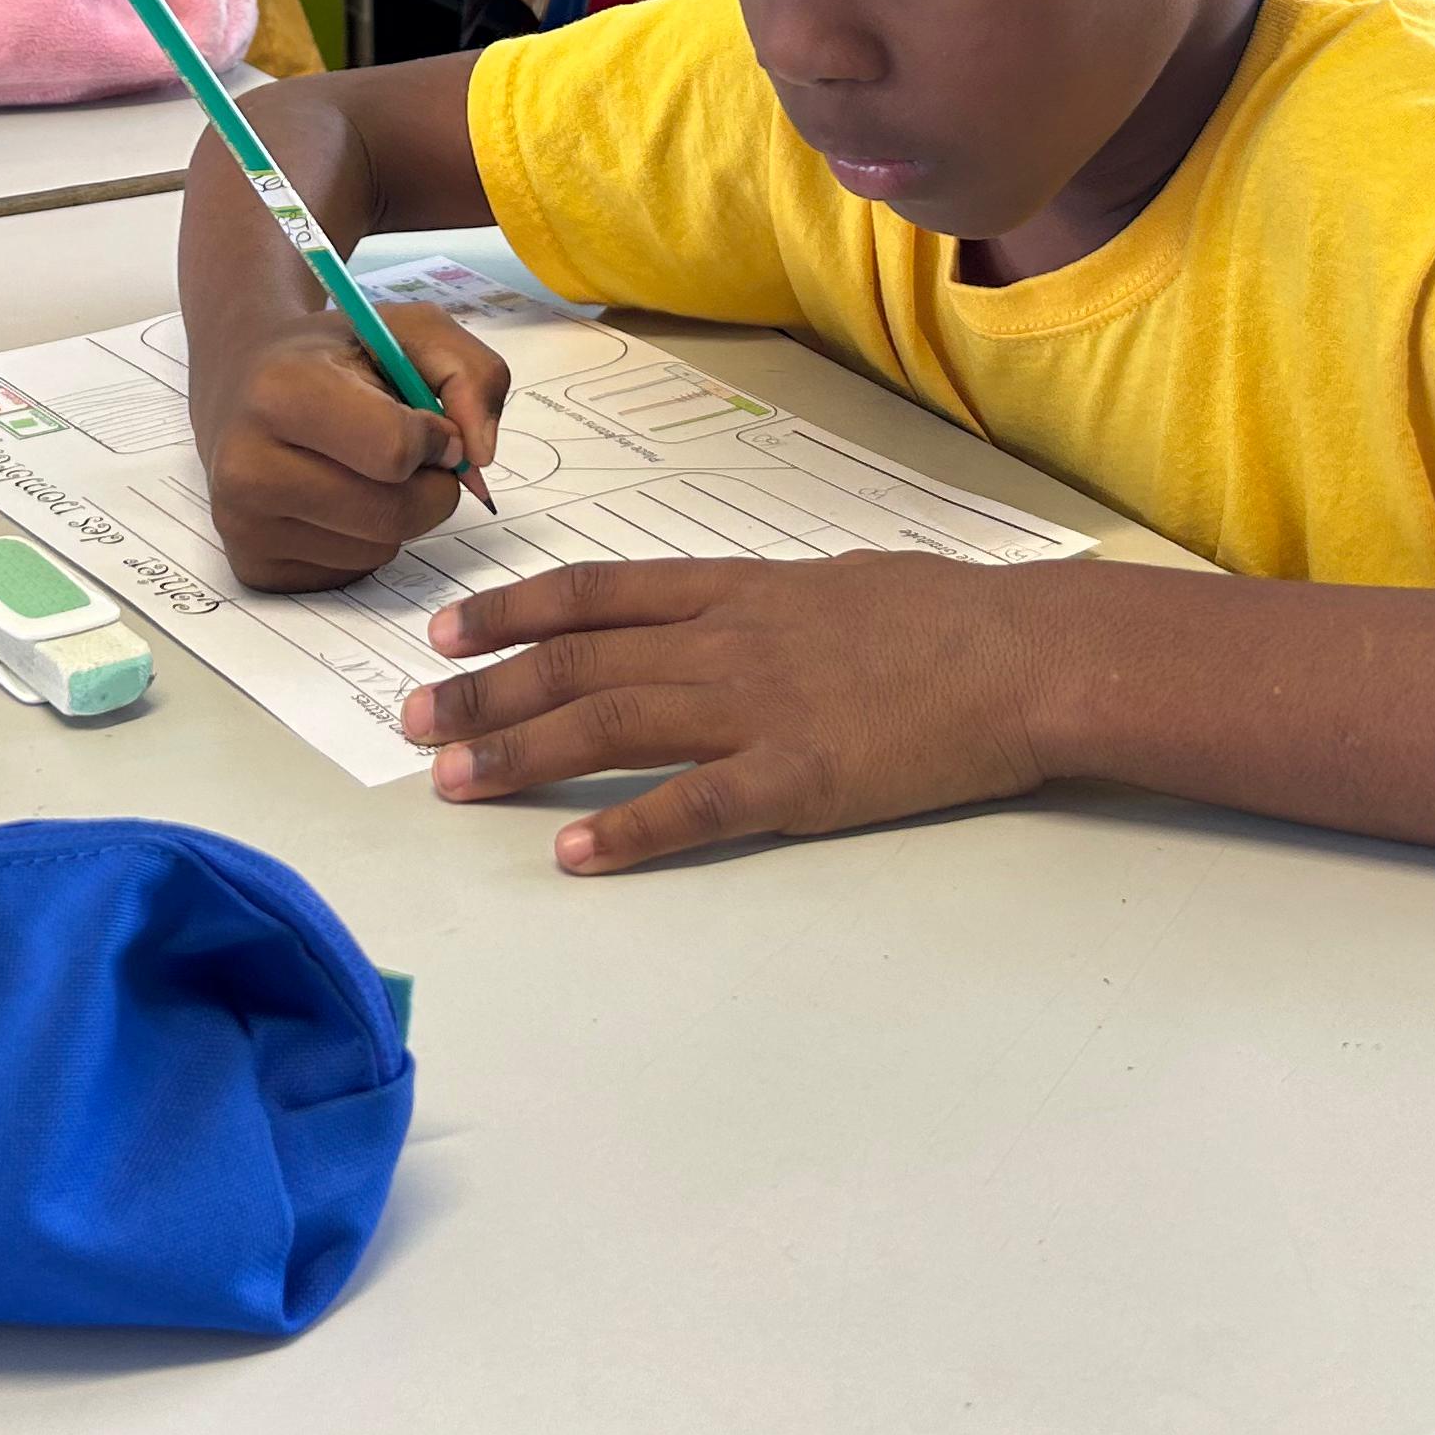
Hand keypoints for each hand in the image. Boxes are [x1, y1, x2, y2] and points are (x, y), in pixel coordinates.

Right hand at [193, 302, 505, 590]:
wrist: (240, 388)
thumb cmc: (332, 360)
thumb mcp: (406, 331)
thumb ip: (472, 374)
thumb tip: (479, 456)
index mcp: (281, 392)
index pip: (394, 450)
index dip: (434, 440)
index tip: (429, 423)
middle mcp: (248, 466)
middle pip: (394, 513)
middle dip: (430, 488)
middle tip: (413, 457)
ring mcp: (244, 524)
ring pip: (378, 550)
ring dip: (397, 515)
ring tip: (361, 469)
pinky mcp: (253, 567)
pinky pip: (351, 575)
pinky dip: (363, 542)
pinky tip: (334, 499)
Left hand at [400, 553, 1060, 872]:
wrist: (1022, 655)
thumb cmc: (941, 616)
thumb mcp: (832, 581)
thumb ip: (759, 602)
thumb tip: (714, 610)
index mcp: (735, 591)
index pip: (595, 594)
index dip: (511, 613)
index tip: (446, 634)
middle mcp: (727, 642)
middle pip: (579, 661)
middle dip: (485, 691)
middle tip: (412, 719)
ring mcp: (758, 709)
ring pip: (612, 724)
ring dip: (522, 753)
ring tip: (451, 779)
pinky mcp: (797, 777)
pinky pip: (694, 805)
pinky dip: (626, 829)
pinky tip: (571, 852)